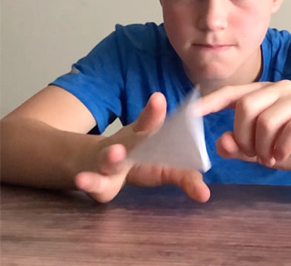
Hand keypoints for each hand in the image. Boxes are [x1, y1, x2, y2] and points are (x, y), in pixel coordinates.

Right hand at [73, 92, 210, 203]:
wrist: (101, 168)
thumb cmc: (142, 163)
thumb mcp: (165, 168)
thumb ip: (185, 177)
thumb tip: (206, 195)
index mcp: (146, 136)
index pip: (152, 121)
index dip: (154, 111)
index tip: (158, 97)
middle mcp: (128, 144)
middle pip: (136, 133)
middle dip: (146, 122)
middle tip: (152, 110)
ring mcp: (110, 161)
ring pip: (110, 157)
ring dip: (113, 154)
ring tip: (116, 152)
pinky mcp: (98, 182)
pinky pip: (93, 183)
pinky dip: (88, 181)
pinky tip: (82, 179)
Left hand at [197, 80, 290, 178]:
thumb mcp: (258, 152)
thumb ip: (238, 147)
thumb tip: (221, 140)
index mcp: (265, 93)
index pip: (232, 94)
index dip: (209, 103)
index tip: (187, 116)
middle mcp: (282, 89)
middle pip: (246, 106)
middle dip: (243, 137)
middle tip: (252, 155)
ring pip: (267, 120)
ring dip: (263, 147)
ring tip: (270, 157)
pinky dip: (282, 148)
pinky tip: (283, 155)